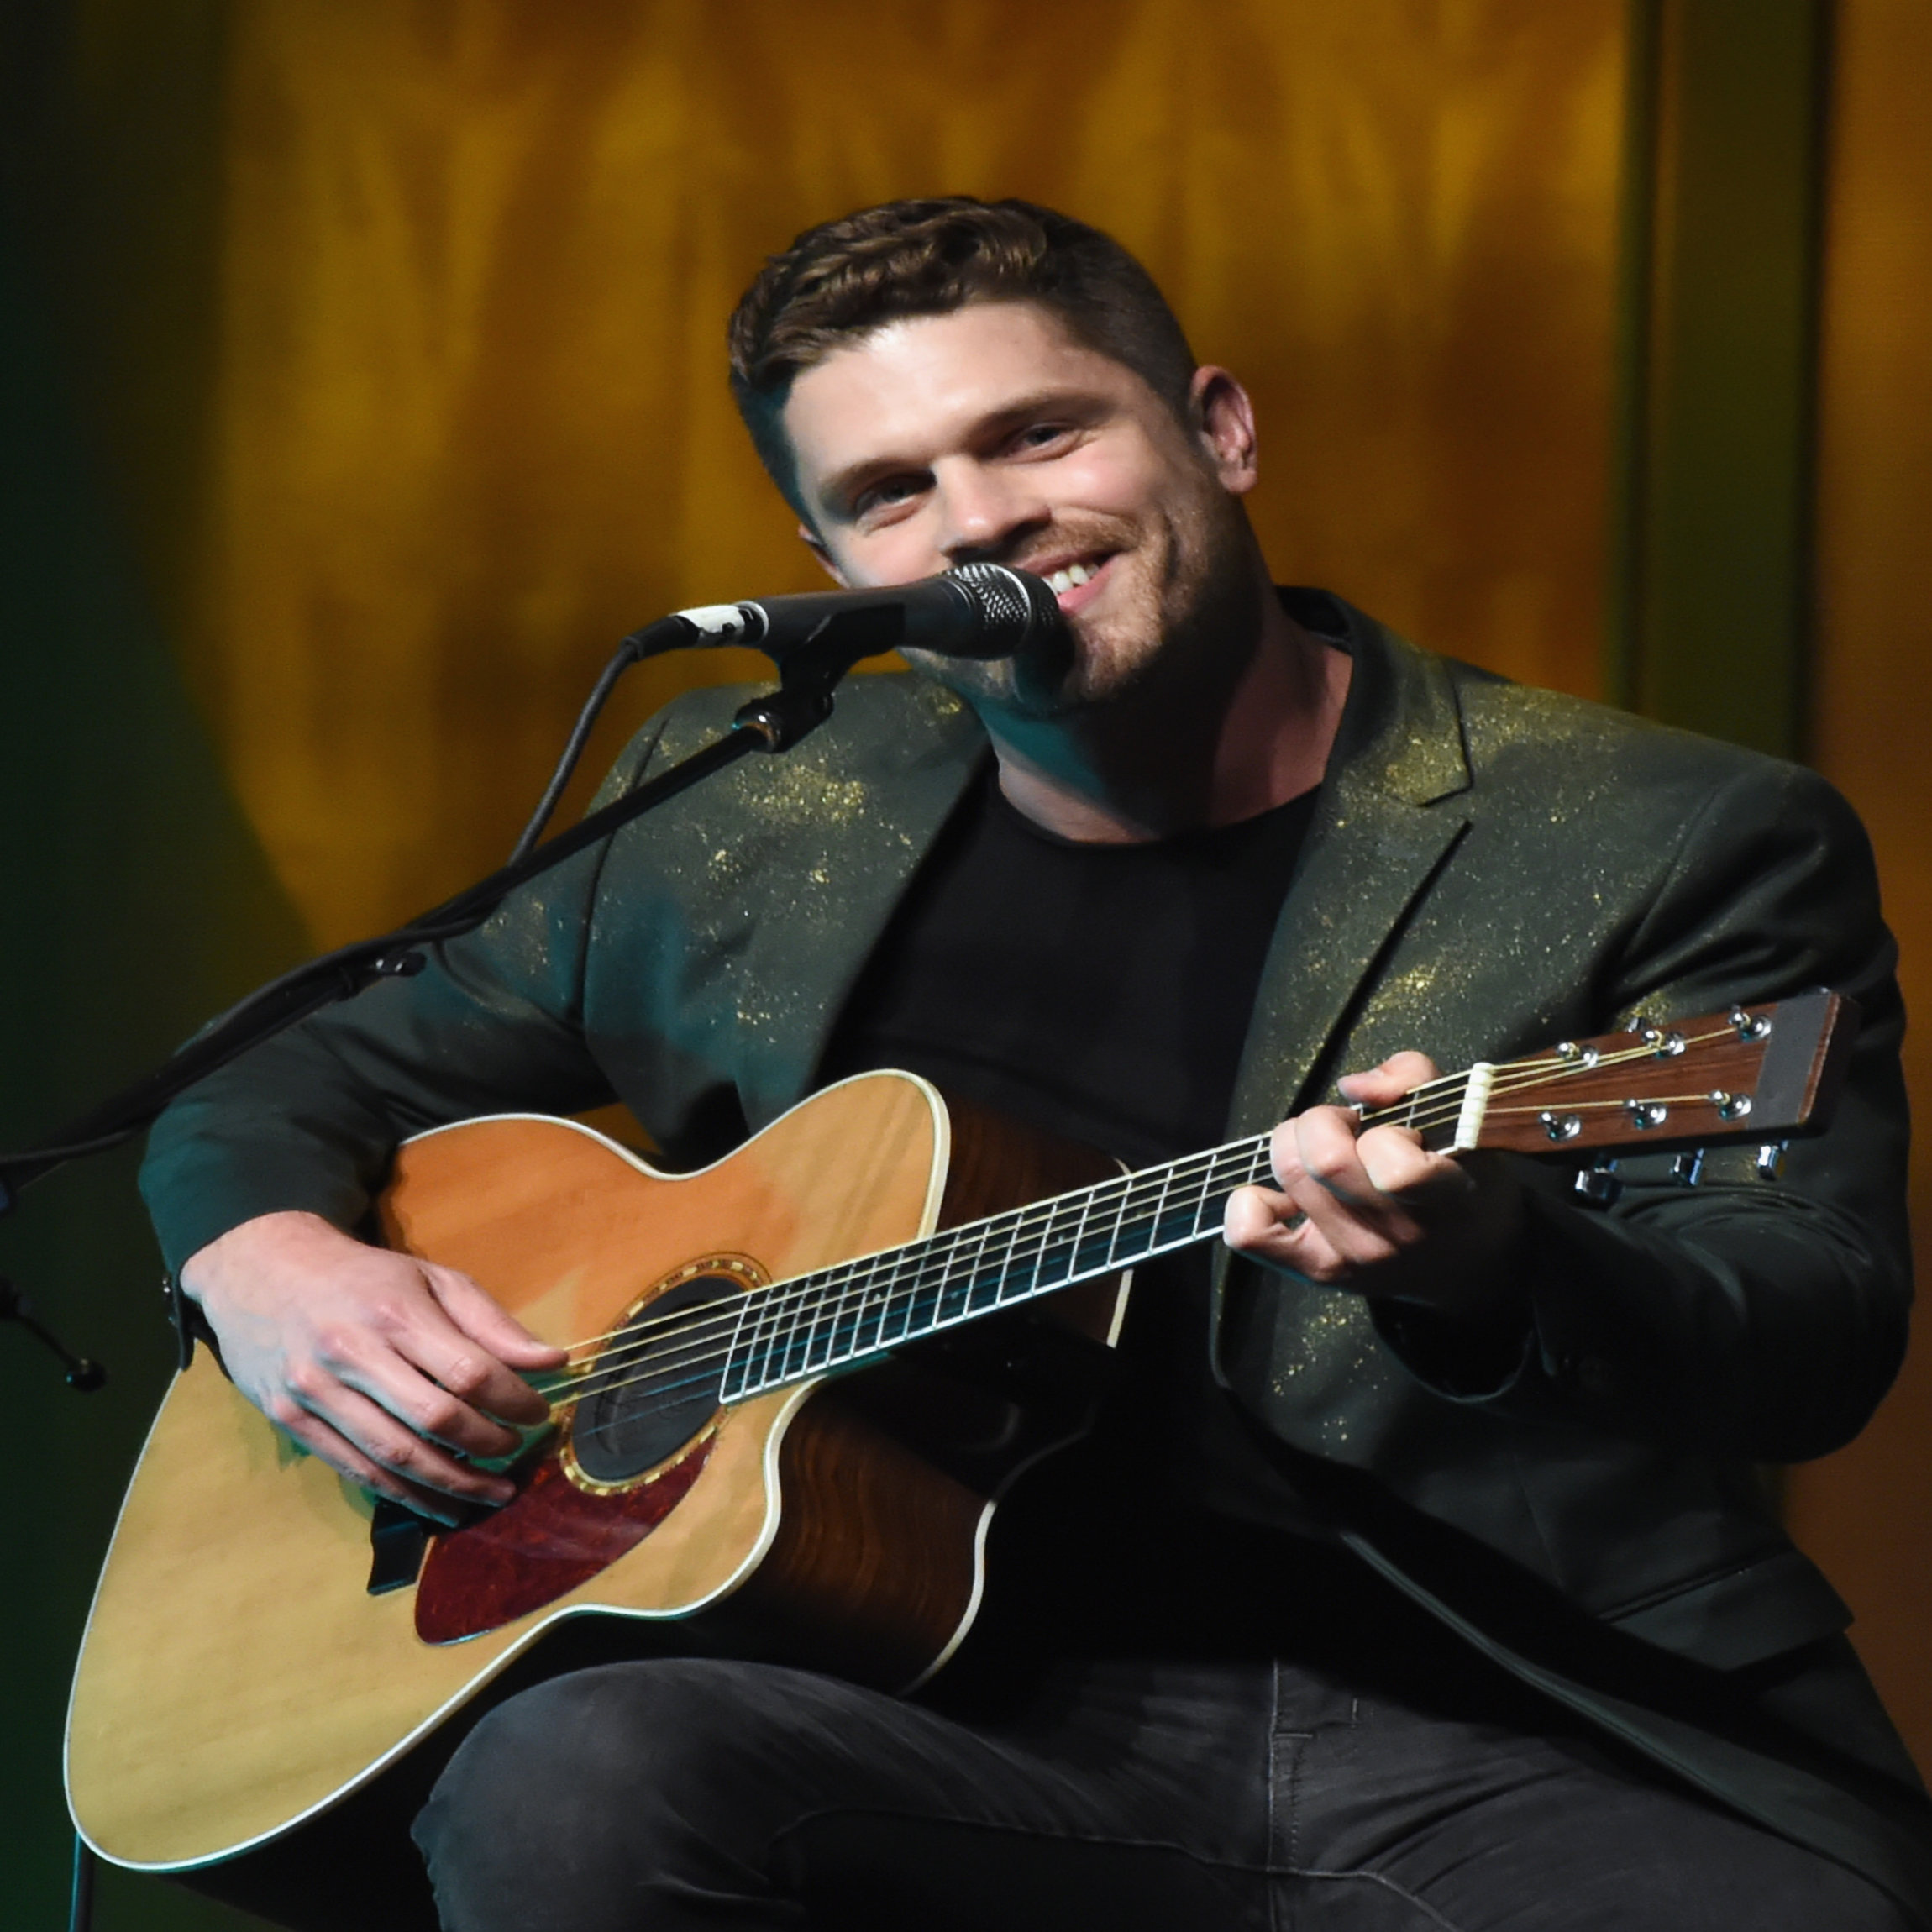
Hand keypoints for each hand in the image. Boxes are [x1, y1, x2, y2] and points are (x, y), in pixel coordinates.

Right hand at [180, 1211, 567, 1524]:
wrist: (261, 1269)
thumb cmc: (362, 1276)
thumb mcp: (431, 1279)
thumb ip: (491, 1323)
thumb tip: (553, 1362)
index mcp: (395, 1312)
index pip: (468, 1371)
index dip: (513, 1400)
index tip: (540, 1414)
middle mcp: (352, 1354)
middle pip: (435, 1419)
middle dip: (488, 1446)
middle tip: (518, 1454)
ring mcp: (315, 1391)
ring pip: (394, 1456)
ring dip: (451, 1485)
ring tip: (492, 1495)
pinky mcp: (290, 1419)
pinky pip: (355, 1469)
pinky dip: (402, 1493)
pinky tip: (438, 1503)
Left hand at [1223, 1053, 1525, 1318]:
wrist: (1468, 1264)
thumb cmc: (1462, 1178)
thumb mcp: (1462, 1119)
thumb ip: (1412, 1078)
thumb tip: (1353, 1087)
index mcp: (1445, 1197)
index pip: (1396, 1169)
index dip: (1383, 1131)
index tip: (1390, 1129)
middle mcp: (1398, 1236)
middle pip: (1323, 1160)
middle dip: (1323, 1122)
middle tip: (1345, 1130)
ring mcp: (1355, 1259)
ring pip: (1290, 1176)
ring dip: (1294, 1146)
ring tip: (1322, 1155)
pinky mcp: (1317, 1272)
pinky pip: (1251, 1234)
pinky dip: (1251, 1203)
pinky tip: (1282, 1195)